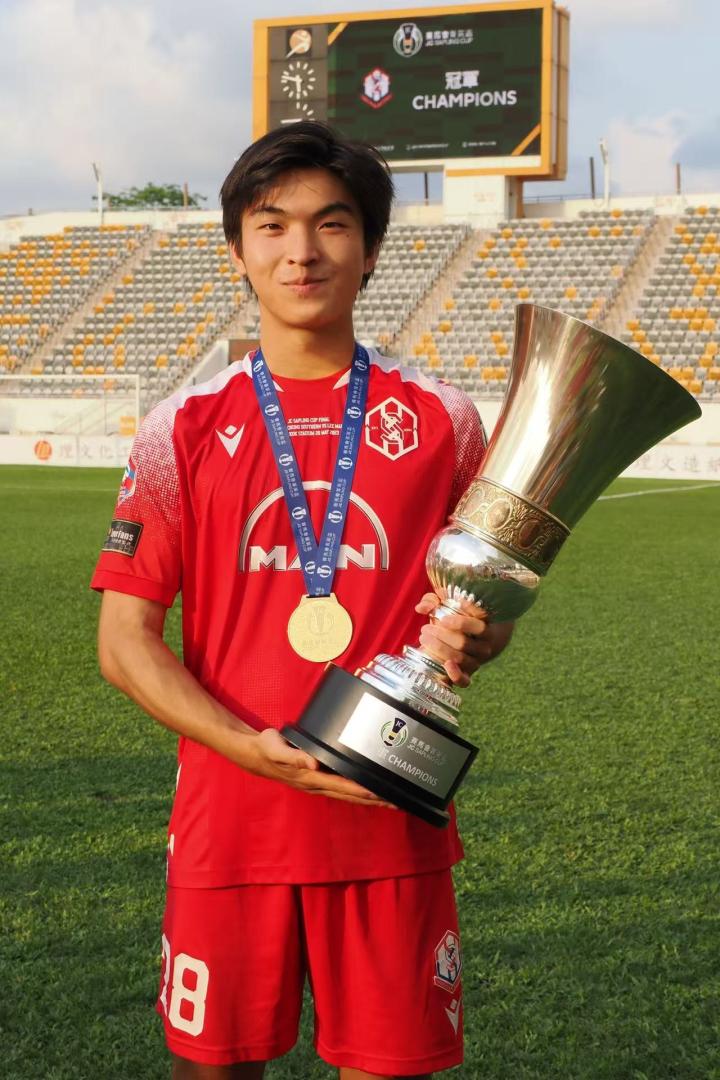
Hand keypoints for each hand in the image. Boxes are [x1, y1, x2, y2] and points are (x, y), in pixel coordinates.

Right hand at [245, 727, 395, 807]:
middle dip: (374, 800)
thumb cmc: (266, 749)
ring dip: (369, 799)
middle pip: (351, 795)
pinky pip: (342, 787)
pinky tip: (368, 789)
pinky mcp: (317, 778)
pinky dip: (357, 790)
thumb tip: (314, 763)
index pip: (343, 786)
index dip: (363, 790)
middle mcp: (317, 784)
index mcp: (310, 778)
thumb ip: (294, 755)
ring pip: (348, 794)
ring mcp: (317, 784)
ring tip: (390, 801)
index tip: (382, 794)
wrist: (254, 754)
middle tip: (398, 803)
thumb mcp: (277, 748)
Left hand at [414, 593, 513, 687]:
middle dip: (441, 636)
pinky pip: (464, 681)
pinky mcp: (466, 674)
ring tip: (425, 638)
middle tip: (425, 629)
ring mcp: (476, 661)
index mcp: (485, 627)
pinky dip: (456, 675)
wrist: (468, 639)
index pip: (479, 627)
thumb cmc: (456, 617)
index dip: (461, 624)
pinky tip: (446, 665)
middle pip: (464, 643)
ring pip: (460, 659)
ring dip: (439, 649)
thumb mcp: (446, 605)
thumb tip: (422, 607)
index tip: (444, 619)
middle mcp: (484, 646)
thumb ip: (434, 601)